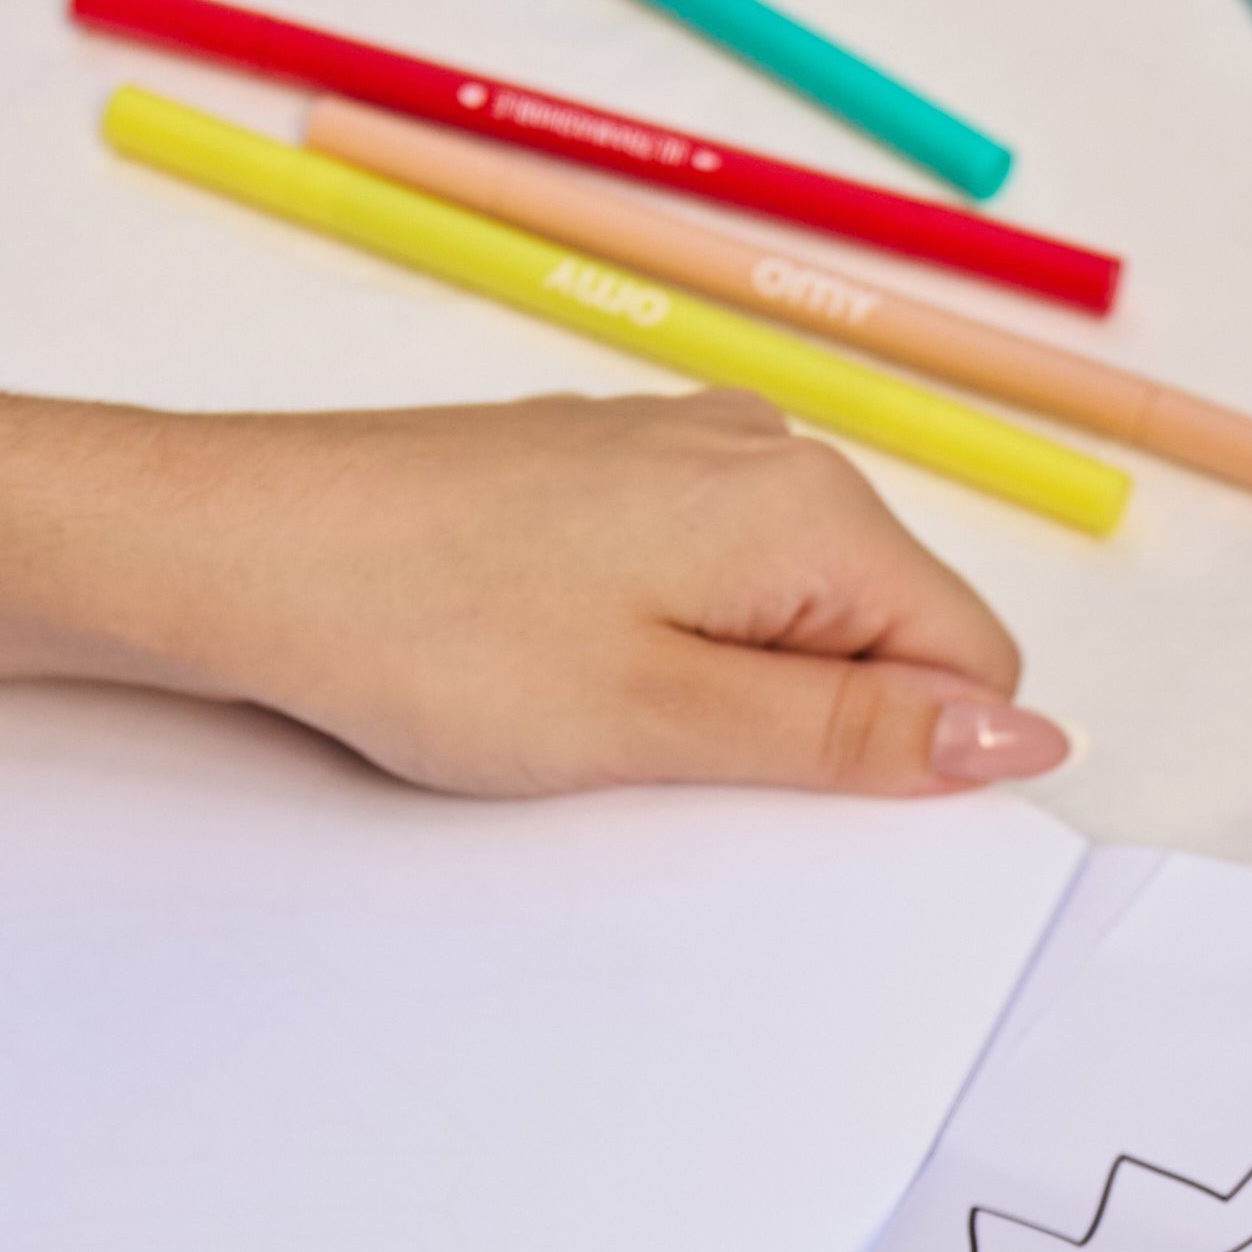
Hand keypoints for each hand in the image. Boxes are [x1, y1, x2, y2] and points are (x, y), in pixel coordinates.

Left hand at [136, 390, 1073, 800]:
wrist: (231, 548)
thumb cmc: (429, 632)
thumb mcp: (669, 721)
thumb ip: (859, 734)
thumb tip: (1020, 740)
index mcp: (810, 508)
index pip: (973, 661)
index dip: (913, 761)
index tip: (789, 800)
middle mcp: (765, 451)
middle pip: (890, 630)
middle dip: (821, 724)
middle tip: (676, 770)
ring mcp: (680, 451)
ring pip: (794, 610)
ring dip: (735, 692)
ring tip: (605, 721)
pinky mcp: (605, 471)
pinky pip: (707, 579)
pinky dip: (668, 644)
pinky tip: (564, 674)